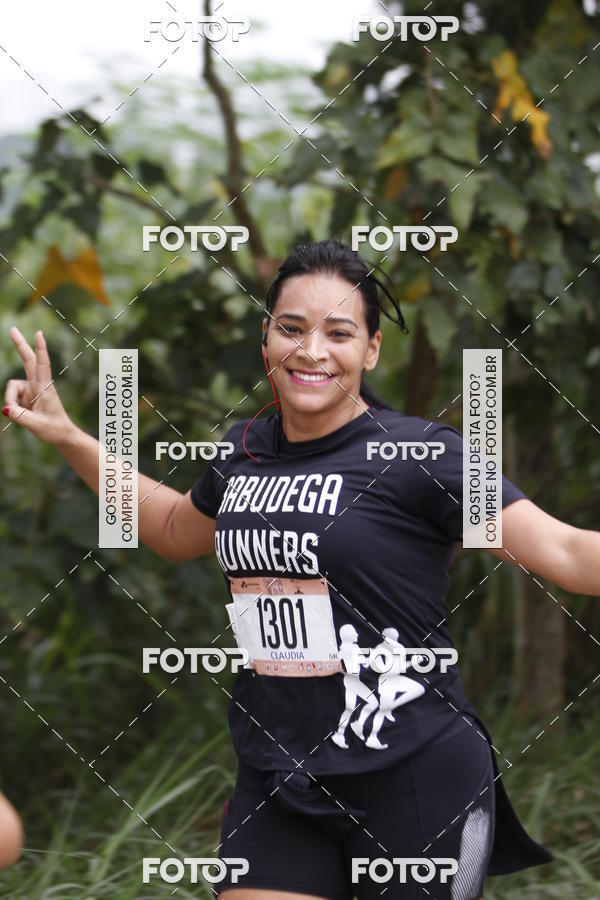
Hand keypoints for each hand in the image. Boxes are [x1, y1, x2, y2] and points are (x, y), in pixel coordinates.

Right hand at [3, 327, 75, 446]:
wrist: (62, 436)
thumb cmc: (55, 430)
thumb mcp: (37, 426)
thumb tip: (5, 408)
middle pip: (27, 361)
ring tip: (21, 416)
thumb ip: (20, 417)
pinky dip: (12, 407)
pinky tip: (22, 415)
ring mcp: (32, 390)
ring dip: (11, 401)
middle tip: (12, 328)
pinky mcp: (27, 396)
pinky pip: (12, 398)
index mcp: (45, 389)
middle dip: (20, 345)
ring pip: (11, 388)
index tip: (39, 333)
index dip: (40, 349)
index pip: (42, 365)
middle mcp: (38, 386)